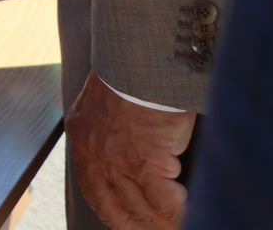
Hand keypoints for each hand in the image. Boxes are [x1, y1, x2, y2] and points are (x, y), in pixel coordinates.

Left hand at [67, 72, 193, 228]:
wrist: (136, 59)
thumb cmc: (128, 73)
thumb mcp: (103, 102)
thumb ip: (107, 130)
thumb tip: (126, 148)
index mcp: (82, 139)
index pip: (94, 191)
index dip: (114, 213)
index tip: (130, 222)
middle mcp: (94, 155)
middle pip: (116, 208)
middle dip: (138, 224)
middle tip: (158, 228)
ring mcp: (117, 161)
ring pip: (141, 210)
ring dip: (162, 222)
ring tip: (180, 224)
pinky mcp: (145, 160)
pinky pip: (164, 202)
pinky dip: (178, 213)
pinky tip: (191, 213)